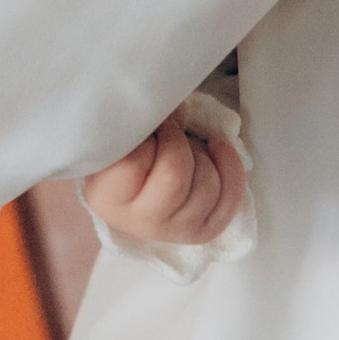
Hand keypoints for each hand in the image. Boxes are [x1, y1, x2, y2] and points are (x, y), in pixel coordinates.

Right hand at [82, 107, 243, 249]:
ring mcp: (174, 230)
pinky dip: (230, 168)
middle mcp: (140, 221)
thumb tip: (170, 107)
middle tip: (168, 131)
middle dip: (177, 142)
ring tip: (186, 146)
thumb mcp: (121, 136)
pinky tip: (217, 149)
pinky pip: (230, 200)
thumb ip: (136, 123)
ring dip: (202, 155)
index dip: (146, 135)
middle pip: (175, 176)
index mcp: (108, 197)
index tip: (146, 125)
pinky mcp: (202, 231)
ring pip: (206, 186)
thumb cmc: (125, 152)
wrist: (134, 187)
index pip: (133, 163)